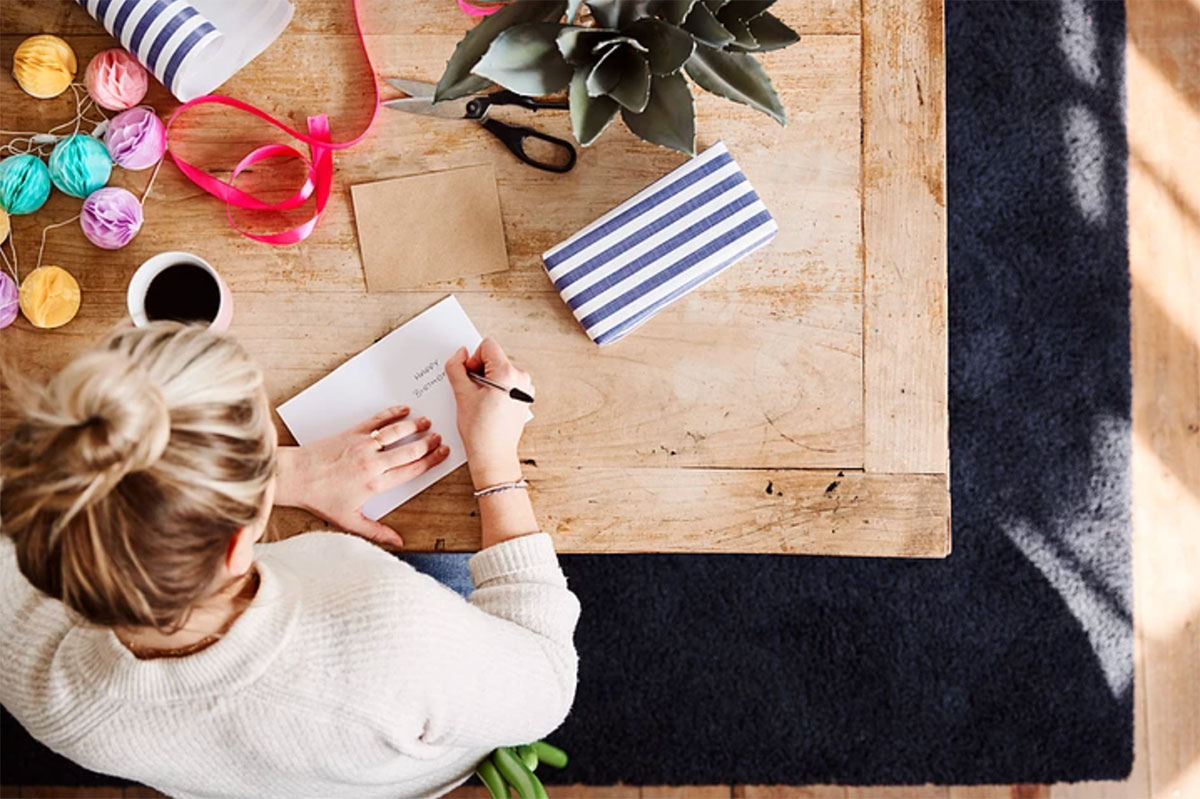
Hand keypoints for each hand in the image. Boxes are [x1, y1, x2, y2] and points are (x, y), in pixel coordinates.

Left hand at [274, 405, 449, 547]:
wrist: (295, 476)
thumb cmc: (320, 499)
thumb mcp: (348, 520)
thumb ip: (376, 531)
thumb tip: (398, 542)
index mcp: (376, 484)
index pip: (412, 470)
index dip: (431, 461)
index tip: (442, 454)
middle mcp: (373, 463)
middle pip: (409, 451)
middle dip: (428, 443)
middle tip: (439, 437)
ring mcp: (363, 445)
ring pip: (397, 433)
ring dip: (415, 426)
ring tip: (427, 422)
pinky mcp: (352, 433)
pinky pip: (377, 420)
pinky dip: (392, 414)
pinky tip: (403, 410)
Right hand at [445, 338, 533, 488]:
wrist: (493, 455)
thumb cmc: (479, 430)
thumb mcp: (461, 394)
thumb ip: (456, 367)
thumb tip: (460, 353)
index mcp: (508, 373)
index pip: (487, 346)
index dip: (473, 359)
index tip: (470, 378)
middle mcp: (521, 378)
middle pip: (495, 358)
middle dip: (481, 371)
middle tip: (474, 394)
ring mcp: (526, 389)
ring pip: (501, 371)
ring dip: (488, 381)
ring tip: (482, 403)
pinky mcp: (525, 398)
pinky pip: (508, 384)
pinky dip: (497, 390)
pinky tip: (490, 407)